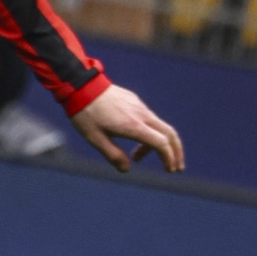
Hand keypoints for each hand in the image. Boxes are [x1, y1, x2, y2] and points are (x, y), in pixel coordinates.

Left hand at [70, 85, 184, 173]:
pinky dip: (150, 132)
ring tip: (138, 157)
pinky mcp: (134, 100)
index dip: (169, 158)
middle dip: (176, 152)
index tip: (169, 170)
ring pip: (159, 126)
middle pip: (169, 133)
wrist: (80, 85)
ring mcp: (139, 106)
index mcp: (134, 126)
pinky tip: (132, 139)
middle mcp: (142, 115)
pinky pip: (149, 118)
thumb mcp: (95, 138)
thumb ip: (113, 155)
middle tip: (176, 167)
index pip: (161, 143)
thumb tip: (126, 169)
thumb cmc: (86, 113)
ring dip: (158, 144)